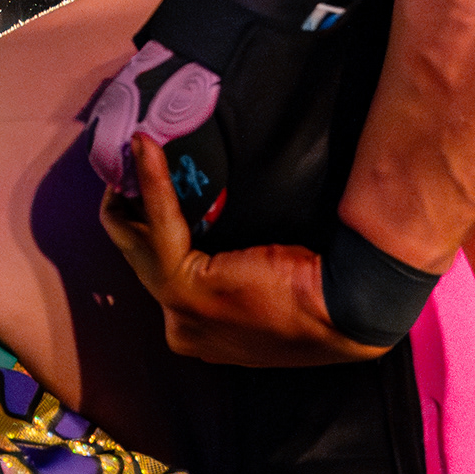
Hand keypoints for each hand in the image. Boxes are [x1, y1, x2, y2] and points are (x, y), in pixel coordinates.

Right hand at [97, 134, 390, 368]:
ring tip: (132, 144)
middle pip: (139, 257)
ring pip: (136, 241)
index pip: (158, 273)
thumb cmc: (318, 291)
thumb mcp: (262, 283)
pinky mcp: (186, 290)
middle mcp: (181, 327)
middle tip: (127, 159)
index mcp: (199, 330)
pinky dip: (152, 183)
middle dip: (127, 208)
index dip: (148, 226)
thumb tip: (218, 223)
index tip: (148, 184)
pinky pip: (161, 223)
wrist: (346, 310)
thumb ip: (228, 267)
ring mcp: (179, 314)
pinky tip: (144, 146)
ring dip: (131, 188)